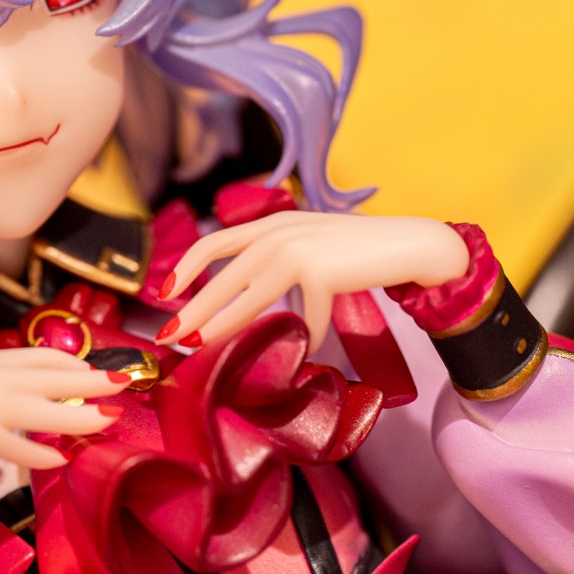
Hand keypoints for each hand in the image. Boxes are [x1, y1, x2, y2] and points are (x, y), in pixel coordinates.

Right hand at [0, 347, 127, 506]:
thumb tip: (45, 411)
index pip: (33, 356)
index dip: (72, 363)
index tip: (101, 373)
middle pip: (43, 372)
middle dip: (88, 379)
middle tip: (123, 385)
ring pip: (36, 403)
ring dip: (76, 414)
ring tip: (107, 421)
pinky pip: (12, 439)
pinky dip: (37, 452)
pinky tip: (58, 462)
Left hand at [157, 212, 468, 349]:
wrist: (409, 243)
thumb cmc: (359, 253)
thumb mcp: (309, 245)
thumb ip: (276, 259)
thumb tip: (245, 298)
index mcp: (272, 225)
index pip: (214, 242)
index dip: (185, 268)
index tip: (165, 294)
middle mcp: (279, 233)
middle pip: (221, 275)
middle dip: (192, 308)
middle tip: (169, 336)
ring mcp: (299, 250)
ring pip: (248, 297)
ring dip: (222, 325)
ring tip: (201, 347)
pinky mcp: (322, 271)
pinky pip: (305, 316)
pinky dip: (308, 334)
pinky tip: (310, 347)